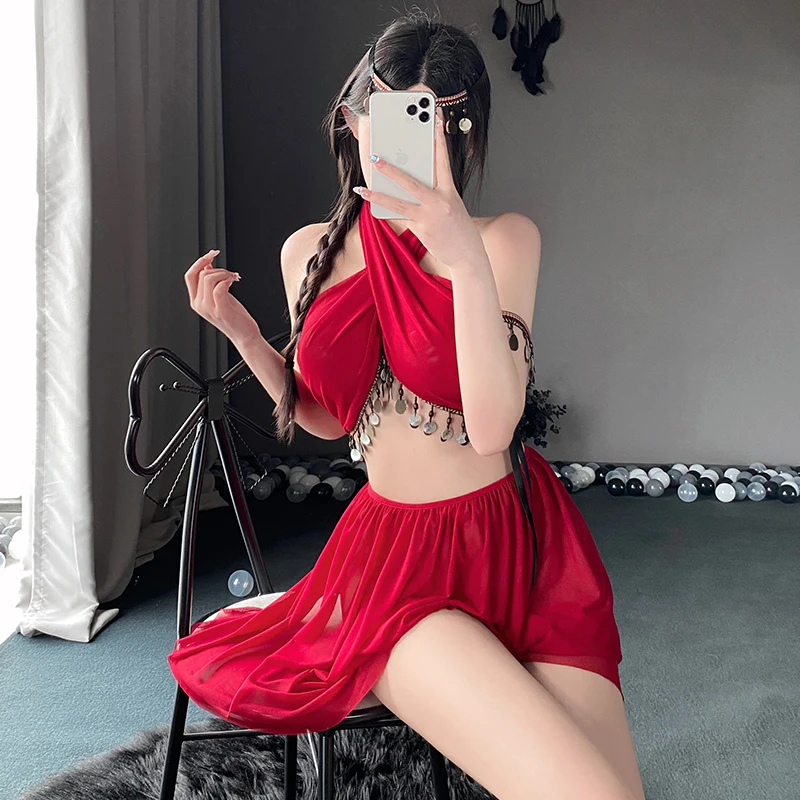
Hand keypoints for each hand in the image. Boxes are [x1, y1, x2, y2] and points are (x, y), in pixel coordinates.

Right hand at [184, 250, 261, 347]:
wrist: (245, 335)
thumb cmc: (235, 318)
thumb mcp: (219, 296)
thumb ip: (210, 283)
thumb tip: (207, 265)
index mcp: (196, 301)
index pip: (190, 275)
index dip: (200, 262)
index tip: (212, 254)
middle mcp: (199, 305)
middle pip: (201, 275)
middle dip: (218, 268)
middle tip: (230, 274)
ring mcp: (209, 309)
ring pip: (209, 278)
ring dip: (224, 273)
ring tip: (233, 278)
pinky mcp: (221, 311)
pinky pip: (219, 288)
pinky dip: (227, 280)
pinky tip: (233, 281)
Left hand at [357, 116, 485, 269]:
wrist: (468, 254)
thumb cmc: (458, 228)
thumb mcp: (451, 205)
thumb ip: (434, 192)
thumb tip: (409, 185)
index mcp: (450, 190)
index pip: (443, 160)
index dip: (438, 138)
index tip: (434, 119)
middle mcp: (440, 201)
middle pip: (412, 181)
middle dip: (392, 169)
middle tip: (376, 157)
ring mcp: (430, 216)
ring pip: (399, 202)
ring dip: (378, 193)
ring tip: (362, 188)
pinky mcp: (422, 229)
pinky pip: (399, 217)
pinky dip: (385, 211)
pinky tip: (371, 206)